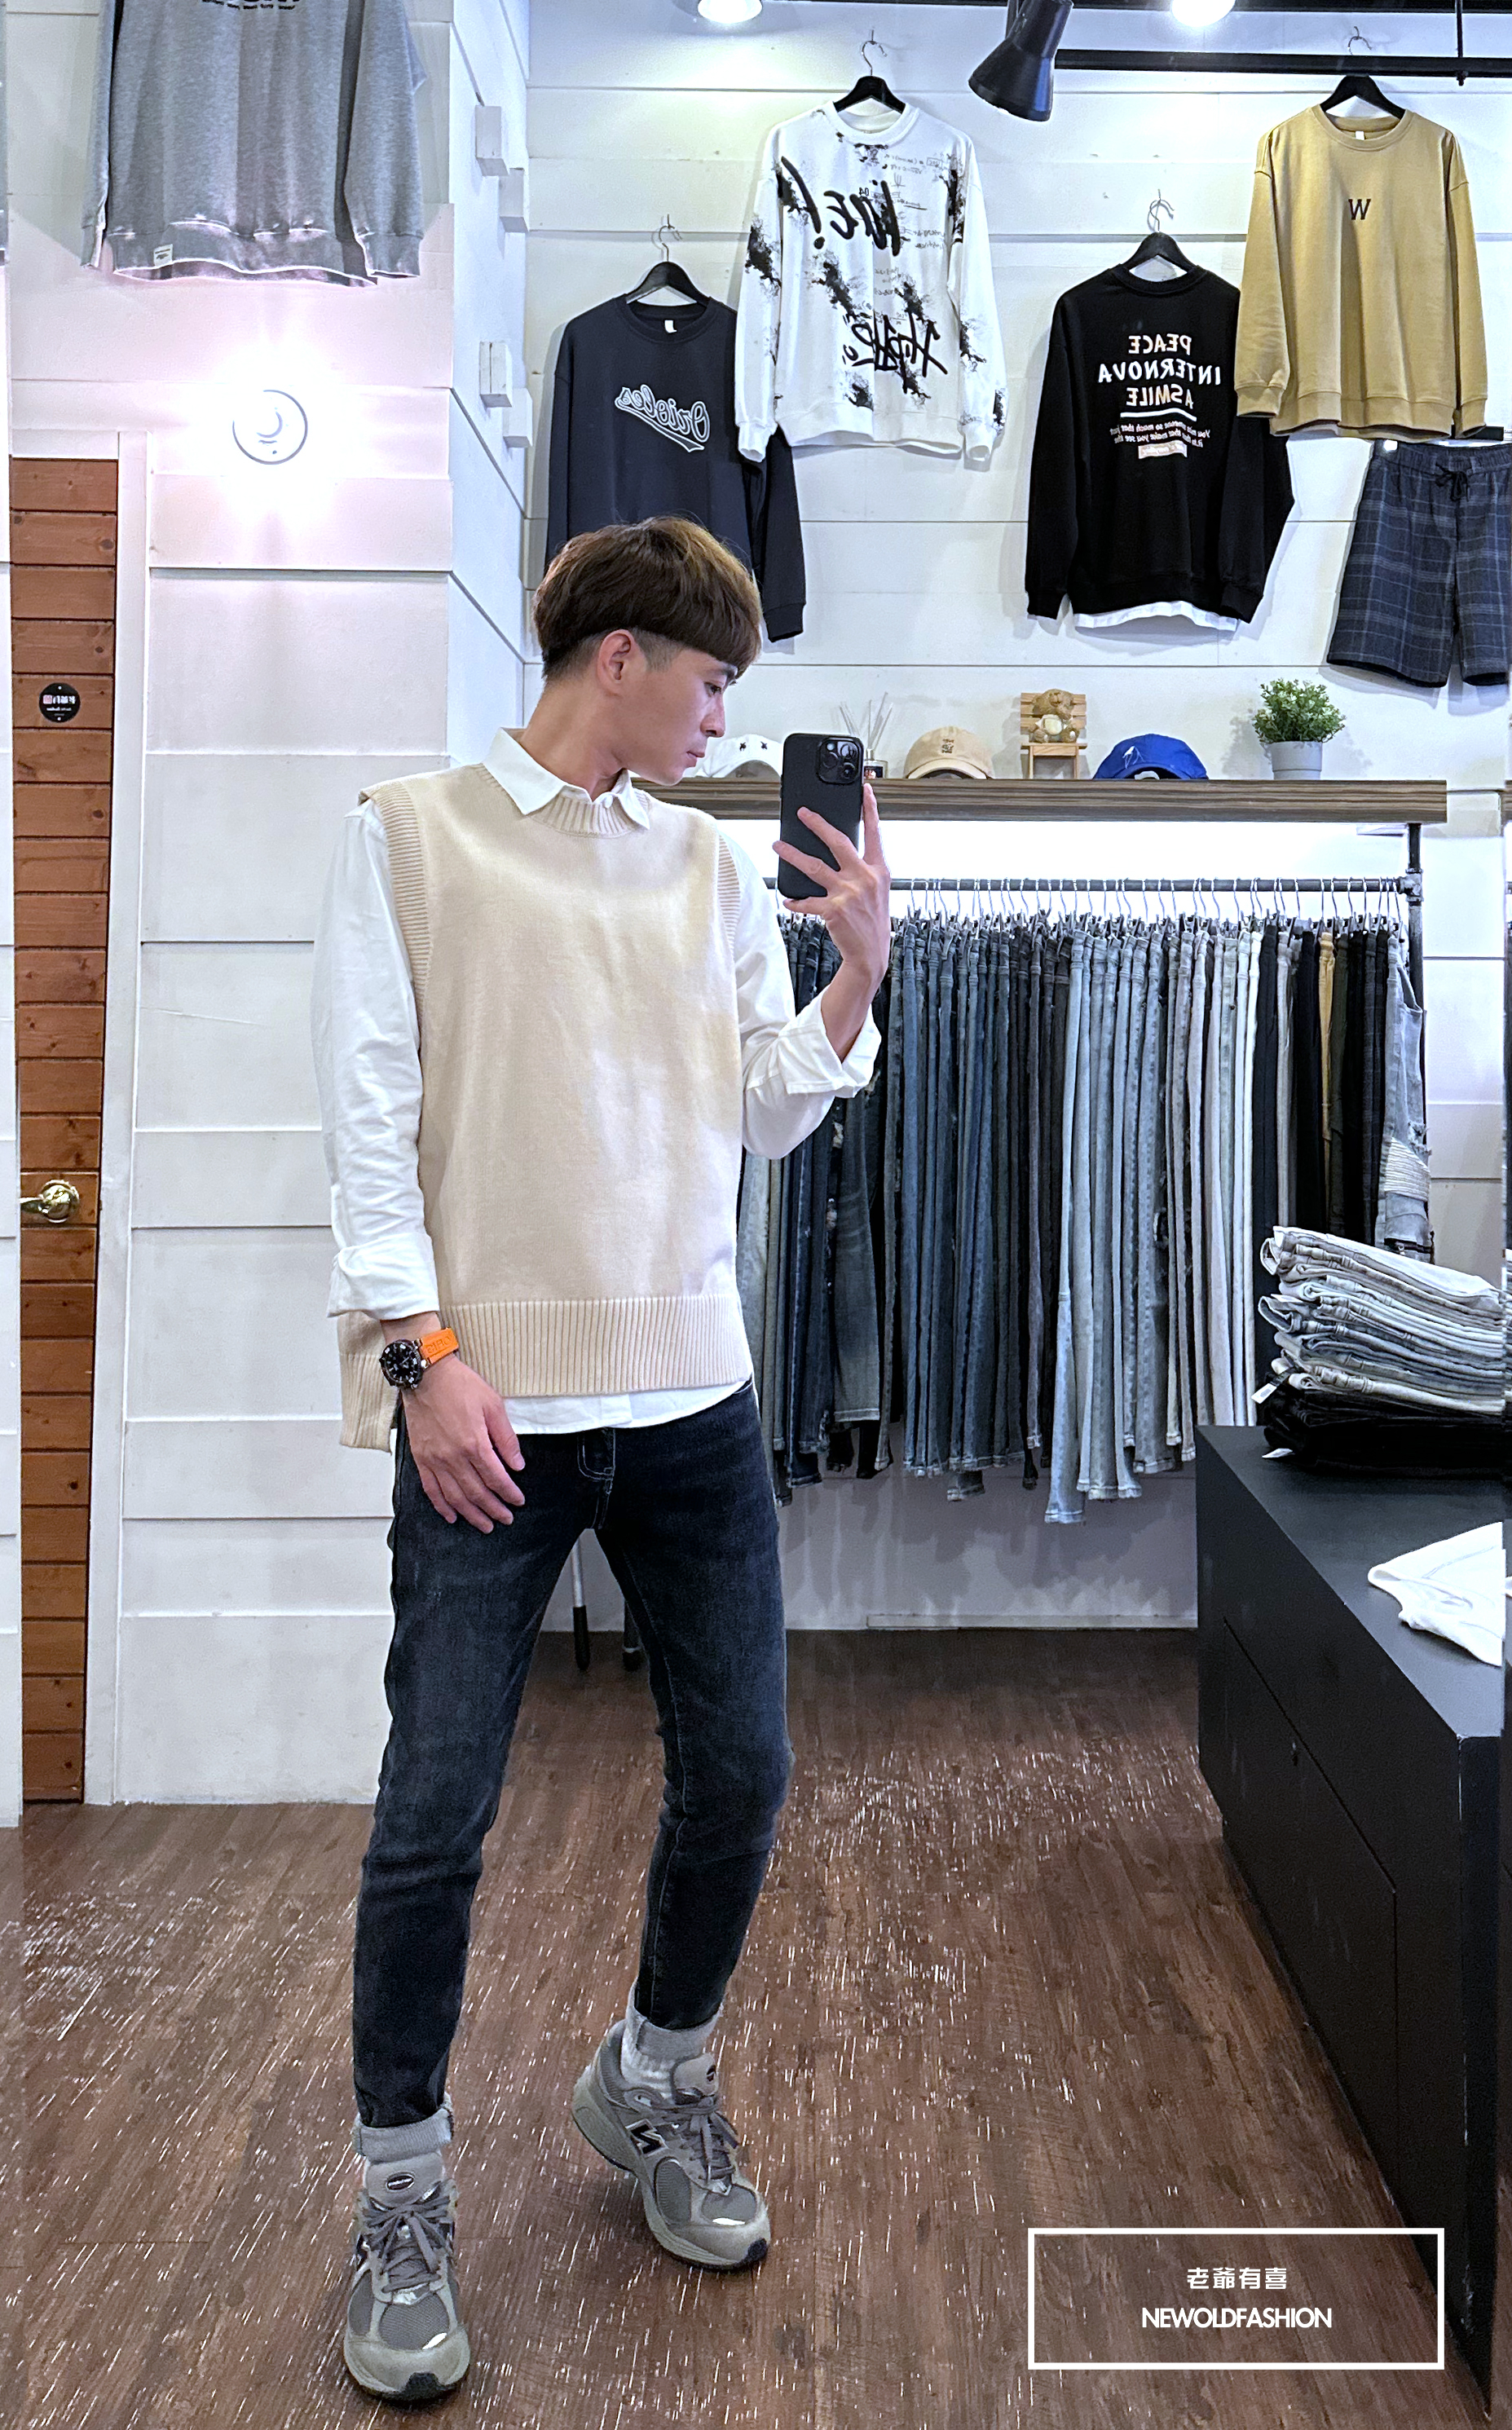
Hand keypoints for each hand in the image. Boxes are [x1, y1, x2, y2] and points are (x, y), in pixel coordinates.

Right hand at [402, 1354, 526, 1530]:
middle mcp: (454, 1457)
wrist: (426, 1376)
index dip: (509, 1493)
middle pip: (477, 1493)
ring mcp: (435, 1460)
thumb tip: (517, 1464)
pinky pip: (431, 1490)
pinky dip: (442, 1506)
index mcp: (474, 1444)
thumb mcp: (493, 1406)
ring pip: (455, 1497)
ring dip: (472, 1514)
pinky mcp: (421, 1459)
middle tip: (505, 1519)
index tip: (518, 1501)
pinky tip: (452, 1516)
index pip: (496, 1479)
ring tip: (485, 1525)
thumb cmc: (459, 1386)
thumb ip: (506, 1438)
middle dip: (494, 1509)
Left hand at [773, 781, 890, 989]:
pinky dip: (796, 901)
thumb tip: (843, 856)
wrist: (871, 955)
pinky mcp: (833, 909)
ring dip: (792, 854)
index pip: (875, 833)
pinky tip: (788, 900)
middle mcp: (864, 878)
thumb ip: (864, 872)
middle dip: (817, 823)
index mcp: (879, 871)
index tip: (864, 791)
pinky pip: (807, 901)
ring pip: (814, 865)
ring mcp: (848, 893)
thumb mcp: (878, 893)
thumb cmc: (873, 924)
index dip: (870, 810)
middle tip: (803, 813)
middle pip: (837, 841)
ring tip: (778, 846)